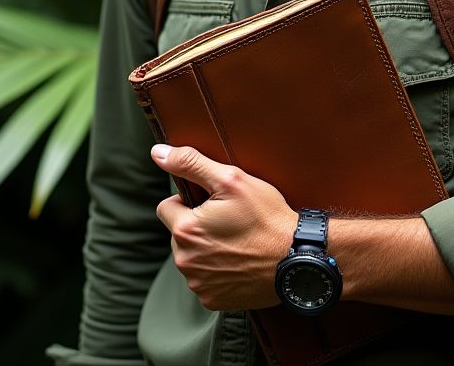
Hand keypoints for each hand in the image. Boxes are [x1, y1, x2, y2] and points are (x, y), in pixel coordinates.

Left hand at [151, 143, 296, 311]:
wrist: (295, 258)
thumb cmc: (266, 217)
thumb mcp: (231, 180)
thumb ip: (191, 163)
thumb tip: (159, 153)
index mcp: (186, 230)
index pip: (166, 207)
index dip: (189, 201)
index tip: (213, 203)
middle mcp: (186, 261)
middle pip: (178, 233)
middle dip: (196, 225)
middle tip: (228, 220)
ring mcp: (198, 283)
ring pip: (191, 256)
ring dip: (205, 248)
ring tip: (236, 240)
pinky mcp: (212, 299)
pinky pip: (204, 279)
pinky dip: (217, 270)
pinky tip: (239, 260)